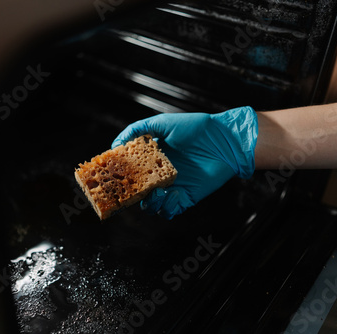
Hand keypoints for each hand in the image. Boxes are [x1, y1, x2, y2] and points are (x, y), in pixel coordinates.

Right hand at [111, 107, 257, 218]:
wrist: (225, 141)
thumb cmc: (196, 128)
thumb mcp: (163, 122)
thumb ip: (138, 129)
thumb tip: (116, 143)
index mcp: (153, 158)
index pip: (131, 171)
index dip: (120, 175)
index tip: (110, 177)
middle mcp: (161, 174)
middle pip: (139, 191)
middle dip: (131, 195)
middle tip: (127, 192)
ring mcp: (173, 187)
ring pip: (152, 204)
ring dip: (148, 203)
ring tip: (153, 194)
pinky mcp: (186, 197)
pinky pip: (171, 209)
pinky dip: (166, 207)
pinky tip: (168, 196)